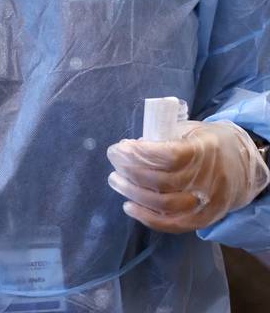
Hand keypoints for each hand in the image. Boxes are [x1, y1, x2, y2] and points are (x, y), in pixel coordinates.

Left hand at [107, 120, 269, 232]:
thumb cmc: (205, 143)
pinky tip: (129, 206)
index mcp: (205, 150)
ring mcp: (208, 201)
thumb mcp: (187, 130)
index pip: (168, 156)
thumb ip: (161, 137)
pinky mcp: (205, 218)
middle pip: (162, 182)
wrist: (241, 165)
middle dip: (130, 172)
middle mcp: (208, 178)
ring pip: (165, 205)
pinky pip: (174, 224)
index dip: (139, 154)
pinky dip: (148, 218)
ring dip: (133, 193)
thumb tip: (129, 149)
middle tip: (114, 163)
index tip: (119, 148)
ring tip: (115, 180)